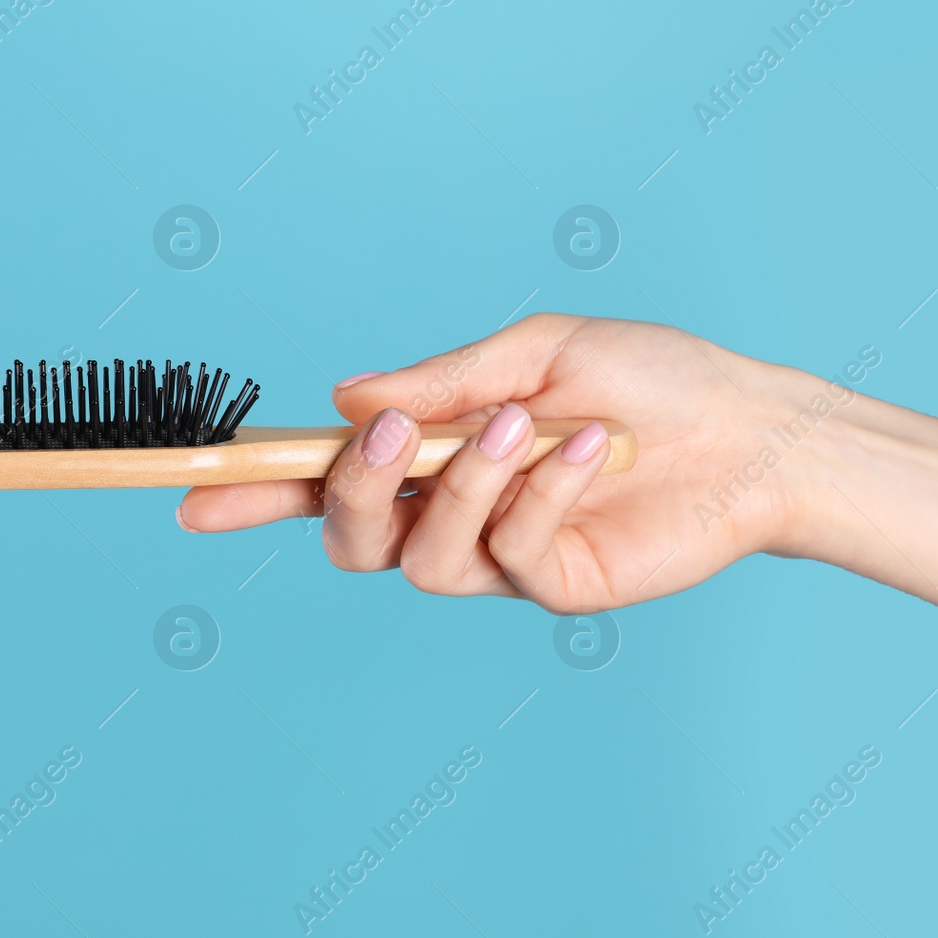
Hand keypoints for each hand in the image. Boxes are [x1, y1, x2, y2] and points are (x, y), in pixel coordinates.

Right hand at [176, 313, 817, 611]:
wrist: (746, 425)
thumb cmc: (644, 378)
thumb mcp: (532, 352)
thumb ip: (437, 384)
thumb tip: (341, 401)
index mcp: (435, 449)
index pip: (326, 478)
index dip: (256, 489)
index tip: (191, 489)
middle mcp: (454, 509)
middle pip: (349, 537)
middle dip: (344, 491)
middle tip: (380, 441)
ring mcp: (501, 555)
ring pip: (420, 554)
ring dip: (459, 481)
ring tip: (517, 424)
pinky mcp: (554, 585)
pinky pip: (509, 551)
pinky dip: (536, 490)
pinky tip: (587, 450)